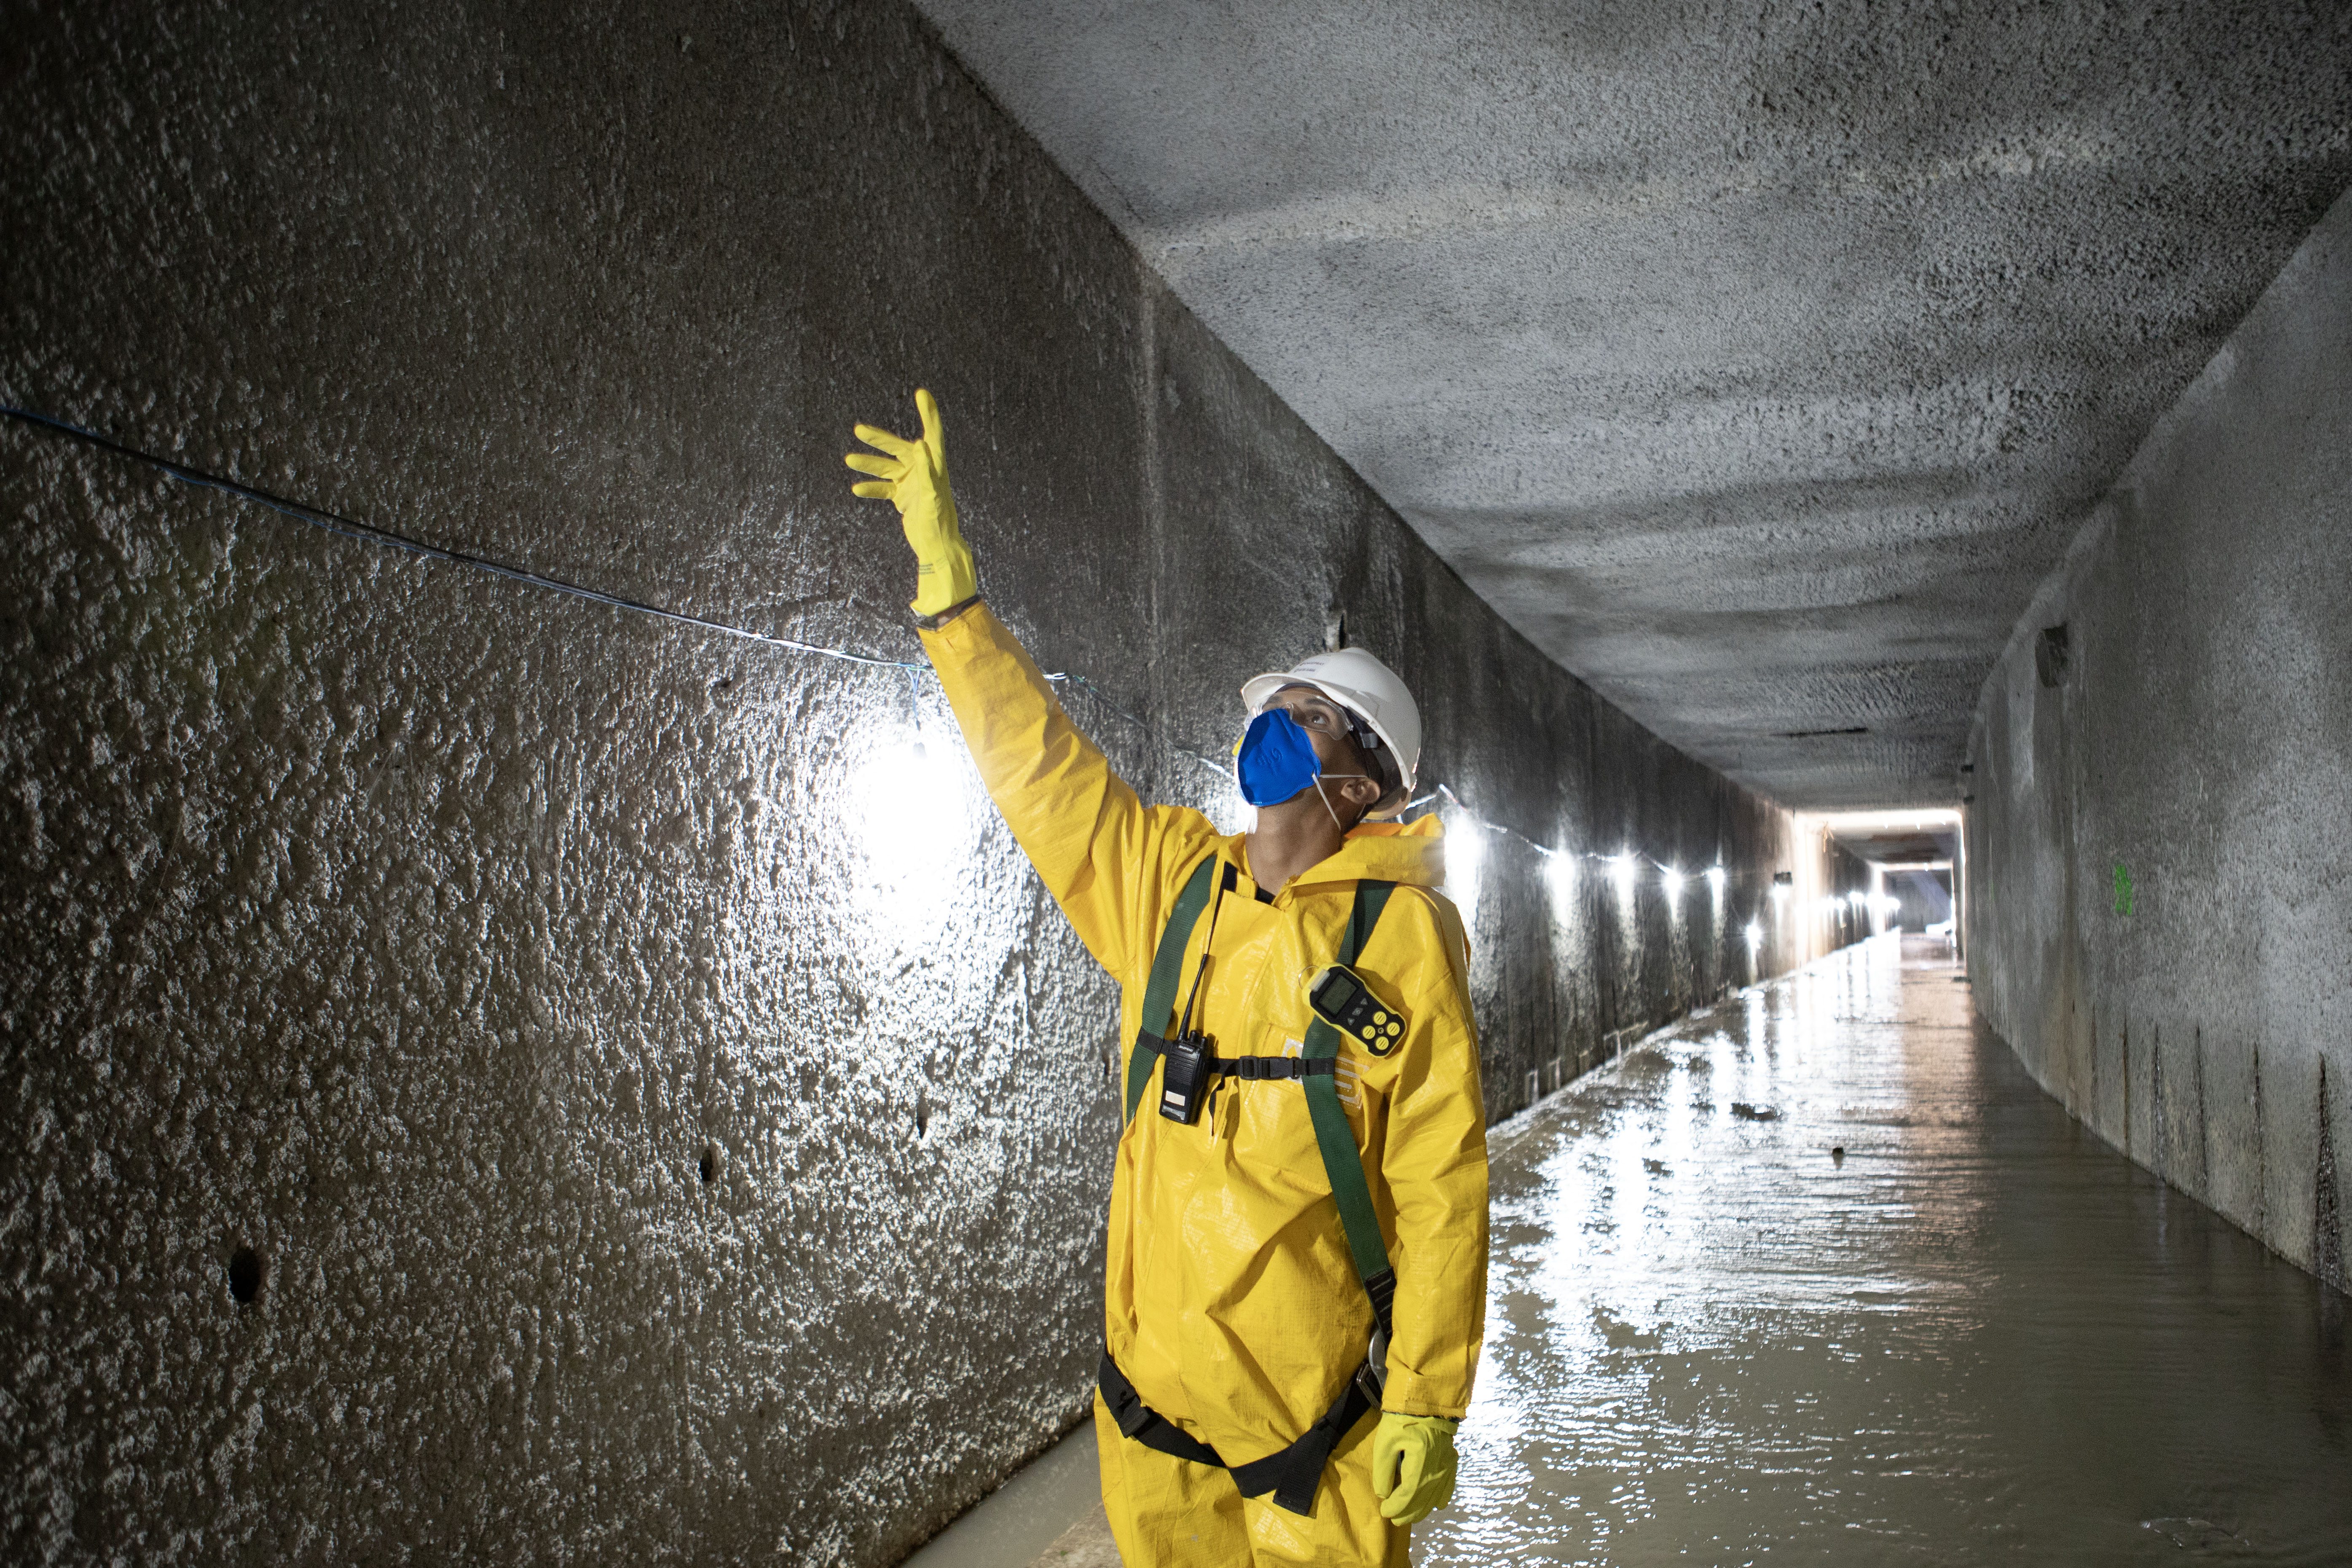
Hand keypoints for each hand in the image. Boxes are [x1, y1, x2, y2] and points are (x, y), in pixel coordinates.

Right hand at [845, 387, 977, 617]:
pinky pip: (884, 488)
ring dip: (869, 464)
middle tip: (859, 430)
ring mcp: (912, 484)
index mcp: (934, 466)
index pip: (932, 433)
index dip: (928, 413)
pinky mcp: (904, 498)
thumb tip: (921, 444)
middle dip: (879, 439)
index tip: (922, 394)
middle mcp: (923, 471)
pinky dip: (872, 487)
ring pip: (887, 468)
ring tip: (849, 459)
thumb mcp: (933, 495)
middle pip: (899, 448)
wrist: (937, 547)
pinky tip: (856, 489)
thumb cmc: (939, 522)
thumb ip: (927, 470)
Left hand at [1370, 1410, 1458, 1523]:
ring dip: (1422, 1509)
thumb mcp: (1385, 1441)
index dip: (1396, 1506)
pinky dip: (1442, 1496)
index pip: (1409, 1493)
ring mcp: (1447, 1463)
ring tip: (1408, 1516)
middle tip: (1394, 1519)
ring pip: (1436, 1495)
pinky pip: (1449, 1484)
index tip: (1384, 1511)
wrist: (1426, 1397)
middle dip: (1408, 1512)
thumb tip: (1384, 1494)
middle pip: (1423, 1499)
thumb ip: (1384, 1470)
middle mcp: (1438, 1465)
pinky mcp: (1451, 1458)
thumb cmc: (1401, 1417)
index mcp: (1422, 1459)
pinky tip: (1437, 1505)